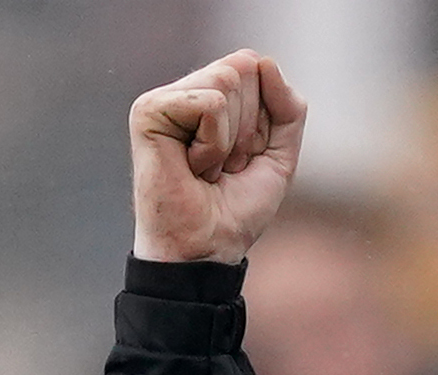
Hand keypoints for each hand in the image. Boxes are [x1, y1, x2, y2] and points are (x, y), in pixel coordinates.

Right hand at [129, 51, 307, 266]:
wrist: (206, 249)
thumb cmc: (234, 211)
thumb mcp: (279, 155)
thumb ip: (288, 108)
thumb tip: (264, 61)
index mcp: (212, 97)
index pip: (255, 67)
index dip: (263, 119)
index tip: (242, 158)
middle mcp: (186, 92)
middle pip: (243, 69)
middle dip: (248, 129)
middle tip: (222, 168)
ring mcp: (165, 99)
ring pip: (227, 81)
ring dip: (230, 140)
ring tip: (205, 168)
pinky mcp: (149, 110)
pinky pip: (210, 104)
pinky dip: (214, 144)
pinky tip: (191, 166)